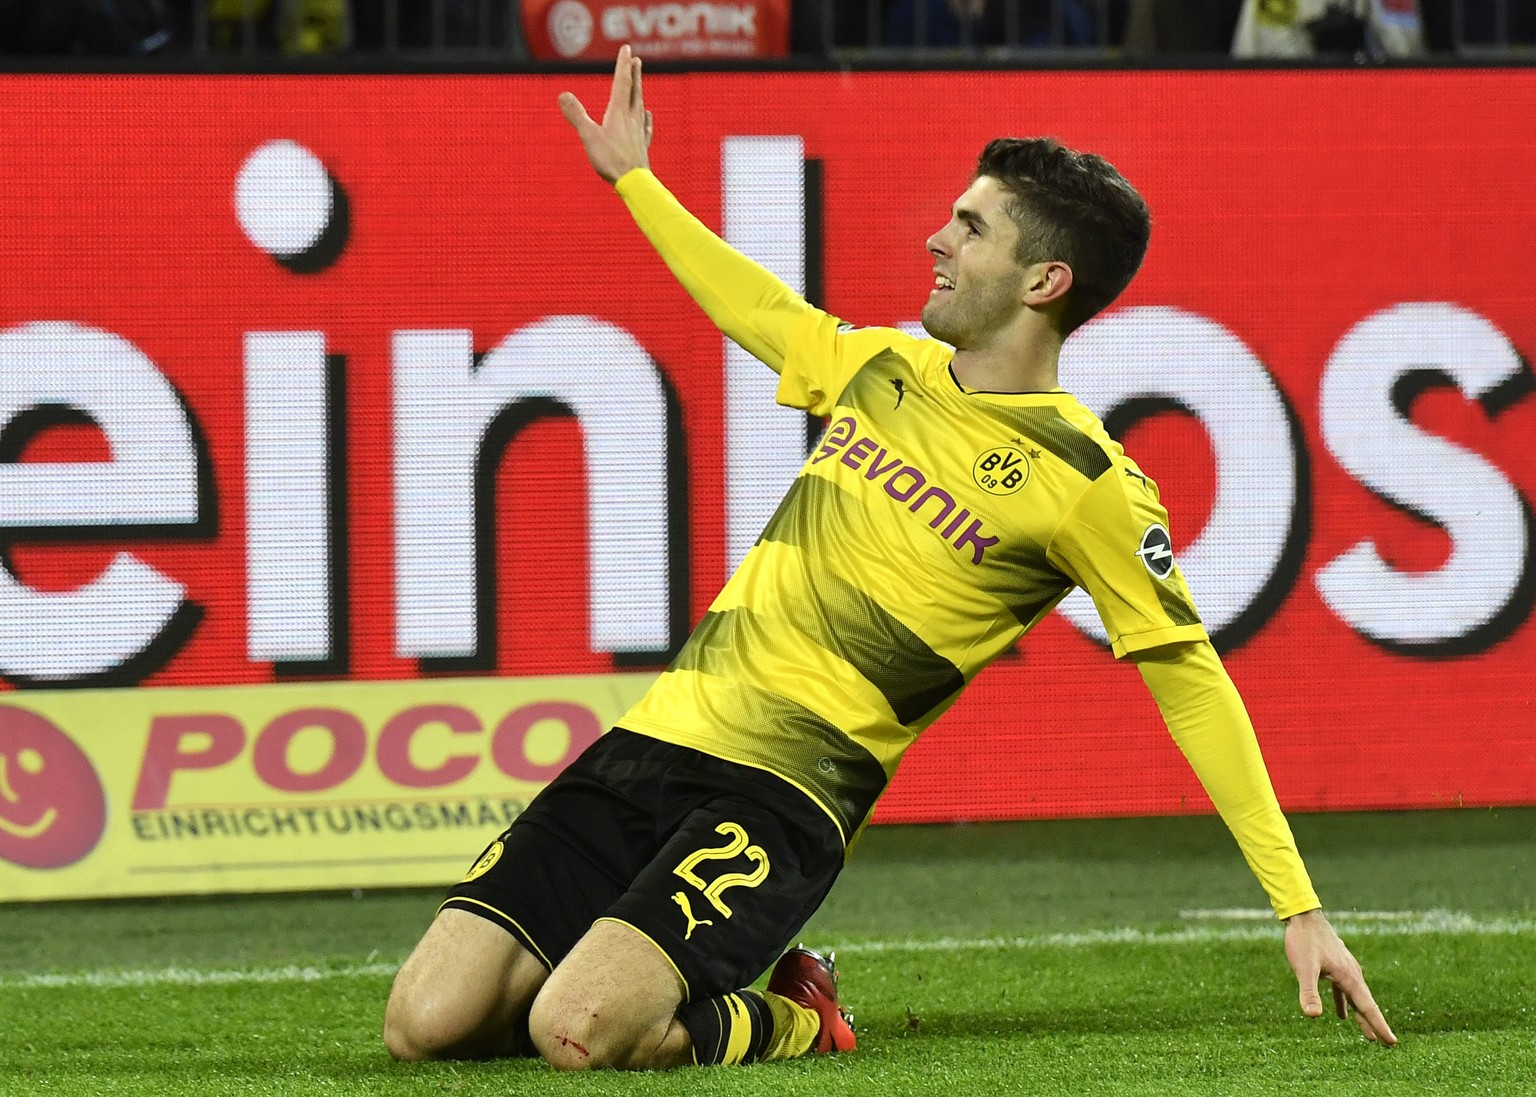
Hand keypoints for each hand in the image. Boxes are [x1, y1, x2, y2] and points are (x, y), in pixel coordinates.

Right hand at [558, 43, 652, 183]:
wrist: (634, 182)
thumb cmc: (611, 160)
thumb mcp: (589, 137)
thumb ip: (576, 115)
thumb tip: (562, 95)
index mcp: (618, 113)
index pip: (621, 83)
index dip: (623, 65)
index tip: (627, 49)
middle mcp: (631, 119)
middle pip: (634, 92)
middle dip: (634, 74)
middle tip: (637, 60)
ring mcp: (638, 132)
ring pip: (640, 106)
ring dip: (640, 92)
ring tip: (640, 83)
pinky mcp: (641, 146)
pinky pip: (645, 127)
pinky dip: (646, 118)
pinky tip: (648, 115)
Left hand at [1283, 908, 1396, 1045]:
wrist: (1302, 916)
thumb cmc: (1304, 941)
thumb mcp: (1304, 968)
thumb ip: (1308, 991)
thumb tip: (1312, 1016)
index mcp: (1349, 977)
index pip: (1367, 1007)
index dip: (1379, 1026)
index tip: (1392, 1043)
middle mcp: (1352, 974)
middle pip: (1366, 1005)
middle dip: (1375, 1024)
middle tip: (1387, 1045)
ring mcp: (1345, 969)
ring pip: (1356, 998)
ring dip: (1361, 1016)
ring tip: (1368, 1035)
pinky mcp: (1335, 965)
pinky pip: (1344, 990)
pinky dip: (1345, 1002)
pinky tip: (1341, 1014)